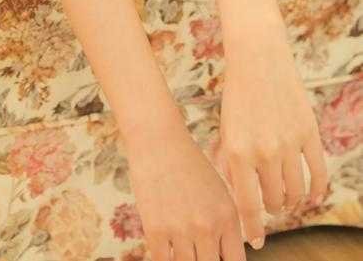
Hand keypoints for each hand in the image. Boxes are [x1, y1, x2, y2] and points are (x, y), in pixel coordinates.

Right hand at [123, 113, 246, 260]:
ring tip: (183, 245)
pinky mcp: (156, 230)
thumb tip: (235, 251)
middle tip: (199, 251)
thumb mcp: (218, 189)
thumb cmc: (189, 163)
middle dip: (205, 260)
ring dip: (185, 259)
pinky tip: (166, 247)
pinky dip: (165, 258)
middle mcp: (208, 226)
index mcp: (228, 215)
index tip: (217, 257)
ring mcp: (181, 230)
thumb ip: (227, 222)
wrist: (158, 141)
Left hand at [213, 33, 328, 245]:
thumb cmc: (237, 95)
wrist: (257, 58)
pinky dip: (316, 190)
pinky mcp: (308, 133)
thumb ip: (231, 163)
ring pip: (296, 191)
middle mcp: (263, 152)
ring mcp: (288, 143)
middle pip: (274, 201)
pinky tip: (312, 196)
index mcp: (236, 153)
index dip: (254, 228)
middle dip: (272, 208)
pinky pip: (318, 173)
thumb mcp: (226, 130)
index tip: (257, 242)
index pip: (247, 205)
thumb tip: (238, 196)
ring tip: (286, 199)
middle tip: (271, 207)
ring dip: (292, 201)